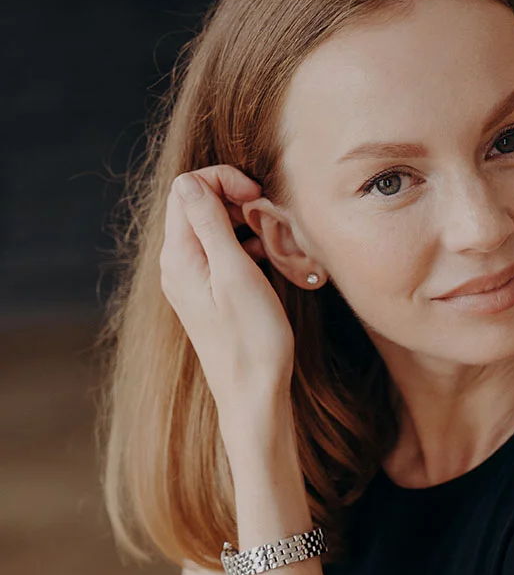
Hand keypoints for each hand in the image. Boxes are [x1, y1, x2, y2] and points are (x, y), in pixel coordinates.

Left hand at [159, 165, 295, 418]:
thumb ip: (210, 224)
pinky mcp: (208, 292)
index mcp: (179, 255)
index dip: (224, 181)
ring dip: (244, 223)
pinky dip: (245, 246)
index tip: (257, 197)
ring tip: (273, 241)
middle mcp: (178, 264)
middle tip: (269, 218)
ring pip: (213, 227)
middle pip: (198, 204)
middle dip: (236, 199)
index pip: (188, 188)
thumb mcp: (234, 273)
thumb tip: (190, 181)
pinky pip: (221, 252)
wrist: (253, 394)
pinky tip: (268, 259)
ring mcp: (191, 279)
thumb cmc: (251, 338)